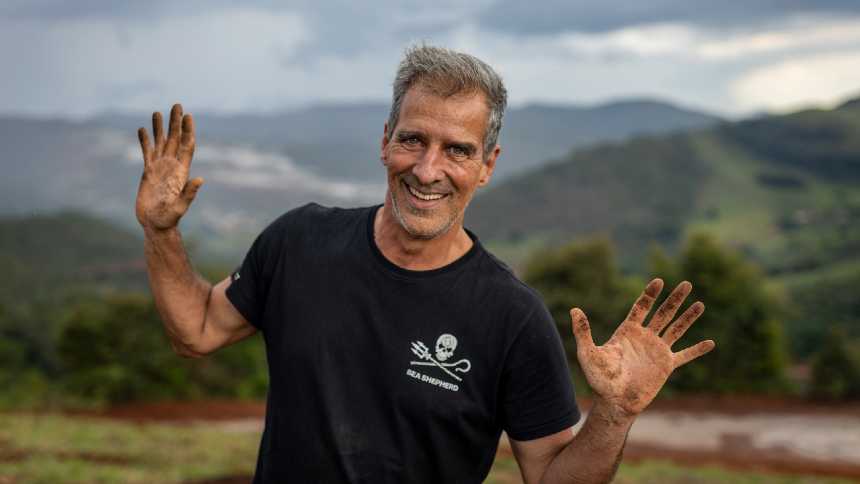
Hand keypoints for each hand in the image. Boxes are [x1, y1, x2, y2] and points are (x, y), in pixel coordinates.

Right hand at [135, 104, 203, 231]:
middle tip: (177, 105)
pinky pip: (147, 152)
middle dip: (176, 123)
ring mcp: (160, 168)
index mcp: (181, 171)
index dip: (188, 131)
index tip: (188, 115)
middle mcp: (172, 166)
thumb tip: (200, 180)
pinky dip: (145, 141)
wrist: (155, 224)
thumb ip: (189, 193)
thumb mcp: (180, 206)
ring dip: (160, 128)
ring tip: (157, 112)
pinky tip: (143, 130)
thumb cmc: (169, 219)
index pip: (187, 146)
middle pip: (175, 140)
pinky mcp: (148, 172)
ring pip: (160, 143)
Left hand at [571, 279, 714, 417]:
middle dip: (674, 299)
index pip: (641, 307)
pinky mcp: (666, 366)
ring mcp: (657, 350)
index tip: (659, 281)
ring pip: (676, 329)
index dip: (650, 294)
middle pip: (663, 313)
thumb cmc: (598, 379)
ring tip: (700, 304)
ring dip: (688, 317)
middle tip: (686, 284)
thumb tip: (573, 310)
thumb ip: (583, 332)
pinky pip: (685, 355)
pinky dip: (697, 350)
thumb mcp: (588, 353)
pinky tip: (710, 343)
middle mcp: (644, 337)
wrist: (614, 402)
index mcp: (627, 331)